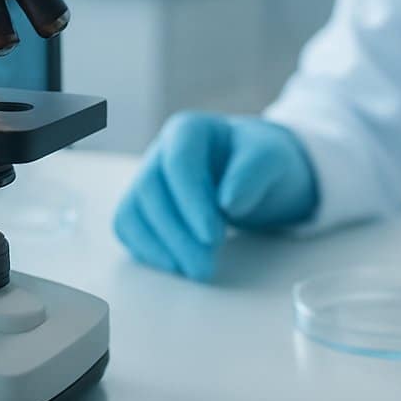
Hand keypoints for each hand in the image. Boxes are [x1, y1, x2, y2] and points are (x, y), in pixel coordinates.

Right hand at [113, 113, 317, 280]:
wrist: (254, 173)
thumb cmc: (260, 162)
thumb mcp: (271, 159)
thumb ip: (253, 173)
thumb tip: (228, 201)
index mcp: (189, 130)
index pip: (179, 162)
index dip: (191, 201)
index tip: (212, 235)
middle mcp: (161, 151)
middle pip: (150, 189)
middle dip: (176, 233)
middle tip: (205, 267)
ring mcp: (148, 177)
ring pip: (133, 210)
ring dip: (160, 246)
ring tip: (196, 270)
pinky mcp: (143, 205)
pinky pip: (129, 226)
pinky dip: (147, 249)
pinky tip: (176, 265)